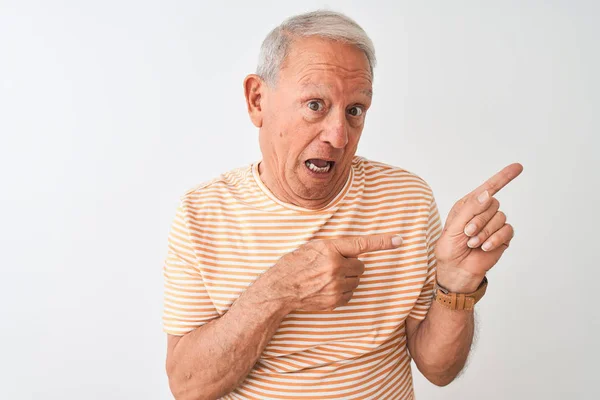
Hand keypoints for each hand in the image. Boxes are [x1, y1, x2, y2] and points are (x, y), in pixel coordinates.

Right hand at [265, 234, 402, 311]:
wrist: (280, 288)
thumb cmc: (294, 264)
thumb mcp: (312, 247)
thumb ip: (334, 247)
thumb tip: (353, 251)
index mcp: (330, 249)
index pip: (361, 244)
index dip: (382, 242)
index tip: (399, 240)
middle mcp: (336, 267)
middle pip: (360, 266)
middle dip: (351, 265)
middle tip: (333, 266)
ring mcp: (336, 285)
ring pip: (356, 280)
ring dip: (347, 278)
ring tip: (327, 278)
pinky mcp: (335, 300)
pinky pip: (350, 294)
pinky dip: (343, 291)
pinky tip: (327, 288)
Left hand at [435, 163, 523, 292]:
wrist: (457, 270)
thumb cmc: (450, 248)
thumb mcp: (454, 227)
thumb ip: (470, 209)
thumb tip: (487, 193)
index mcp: (469, 205)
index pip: (489, 188)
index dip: (503, 177)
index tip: (518, 166)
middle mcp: (483, 212)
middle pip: (493, 203)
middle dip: (479, 220)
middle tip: (468, 234)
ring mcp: (494, 225)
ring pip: (500, 217)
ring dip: (485, 232)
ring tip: (473, 243)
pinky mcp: (503, 237)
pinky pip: (506, 230)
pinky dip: (495, 239)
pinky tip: (485, 247)